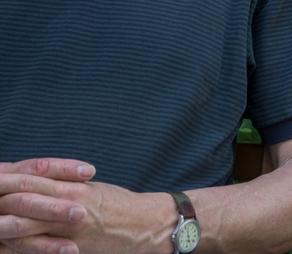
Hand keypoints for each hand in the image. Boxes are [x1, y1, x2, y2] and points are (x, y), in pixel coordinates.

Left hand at [0, 159, 171, 253]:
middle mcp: (70, 201)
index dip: (8, 176)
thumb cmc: (121, 206)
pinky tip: (6, 248)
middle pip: (22, 196)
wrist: (148, 224)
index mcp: (73, 185)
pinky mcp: (73, 246)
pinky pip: (39, 248)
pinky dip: (19, 248)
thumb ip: (65, 186)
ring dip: (2, 224)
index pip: (32, 175)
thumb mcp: (92, 190)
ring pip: (24, 223)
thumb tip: (38, 183)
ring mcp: (70, 225)